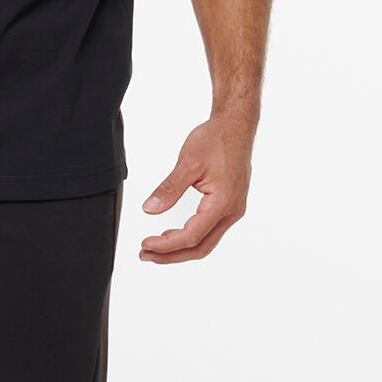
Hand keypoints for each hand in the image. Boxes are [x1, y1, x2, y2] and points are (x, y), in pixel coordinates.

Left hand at [138, 115, 253, 263]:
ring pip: (206, 242)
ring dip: (180, 249)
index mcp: (222, 203)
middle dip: (171, 255)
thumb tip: (150, 209)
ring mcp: (233, 210)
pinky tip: (174, 235)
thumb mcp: (188, 163)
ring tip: (155, 248)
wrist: (236, 126)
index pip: (191, 236)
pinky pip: (211, 231)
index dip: (166, 245)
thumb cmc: (217, 140)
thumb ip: (169, 189)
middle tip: (145, 254)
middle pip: (200, 247)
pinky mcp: (230, 205)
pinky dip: (191, 238)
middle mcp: (232, 211)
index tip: (145, 244)